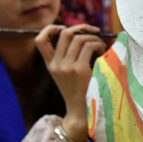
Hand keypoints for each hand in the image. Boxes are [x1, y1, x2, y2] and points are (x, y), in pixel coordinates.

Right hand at [34, 24, 107, 141]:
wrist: (82, 113)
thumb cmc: (80, 92)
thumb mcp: (68, 74)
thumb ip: (70, 57)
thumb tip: (84, 35)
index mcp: (50, 65)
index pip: (39, 40)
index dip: (50, 29)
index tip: (64, 28)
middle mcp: (56, 64)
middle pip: (65, 33)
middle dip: (82, 27)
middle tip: (95, 31)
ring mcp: (67, 67)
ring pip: (80, 38)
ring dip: (94, 38)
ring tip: (101, 47)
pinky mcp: (79, 70)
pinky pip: (89, 46)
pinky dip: (99, 45)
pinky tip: (103, 54)